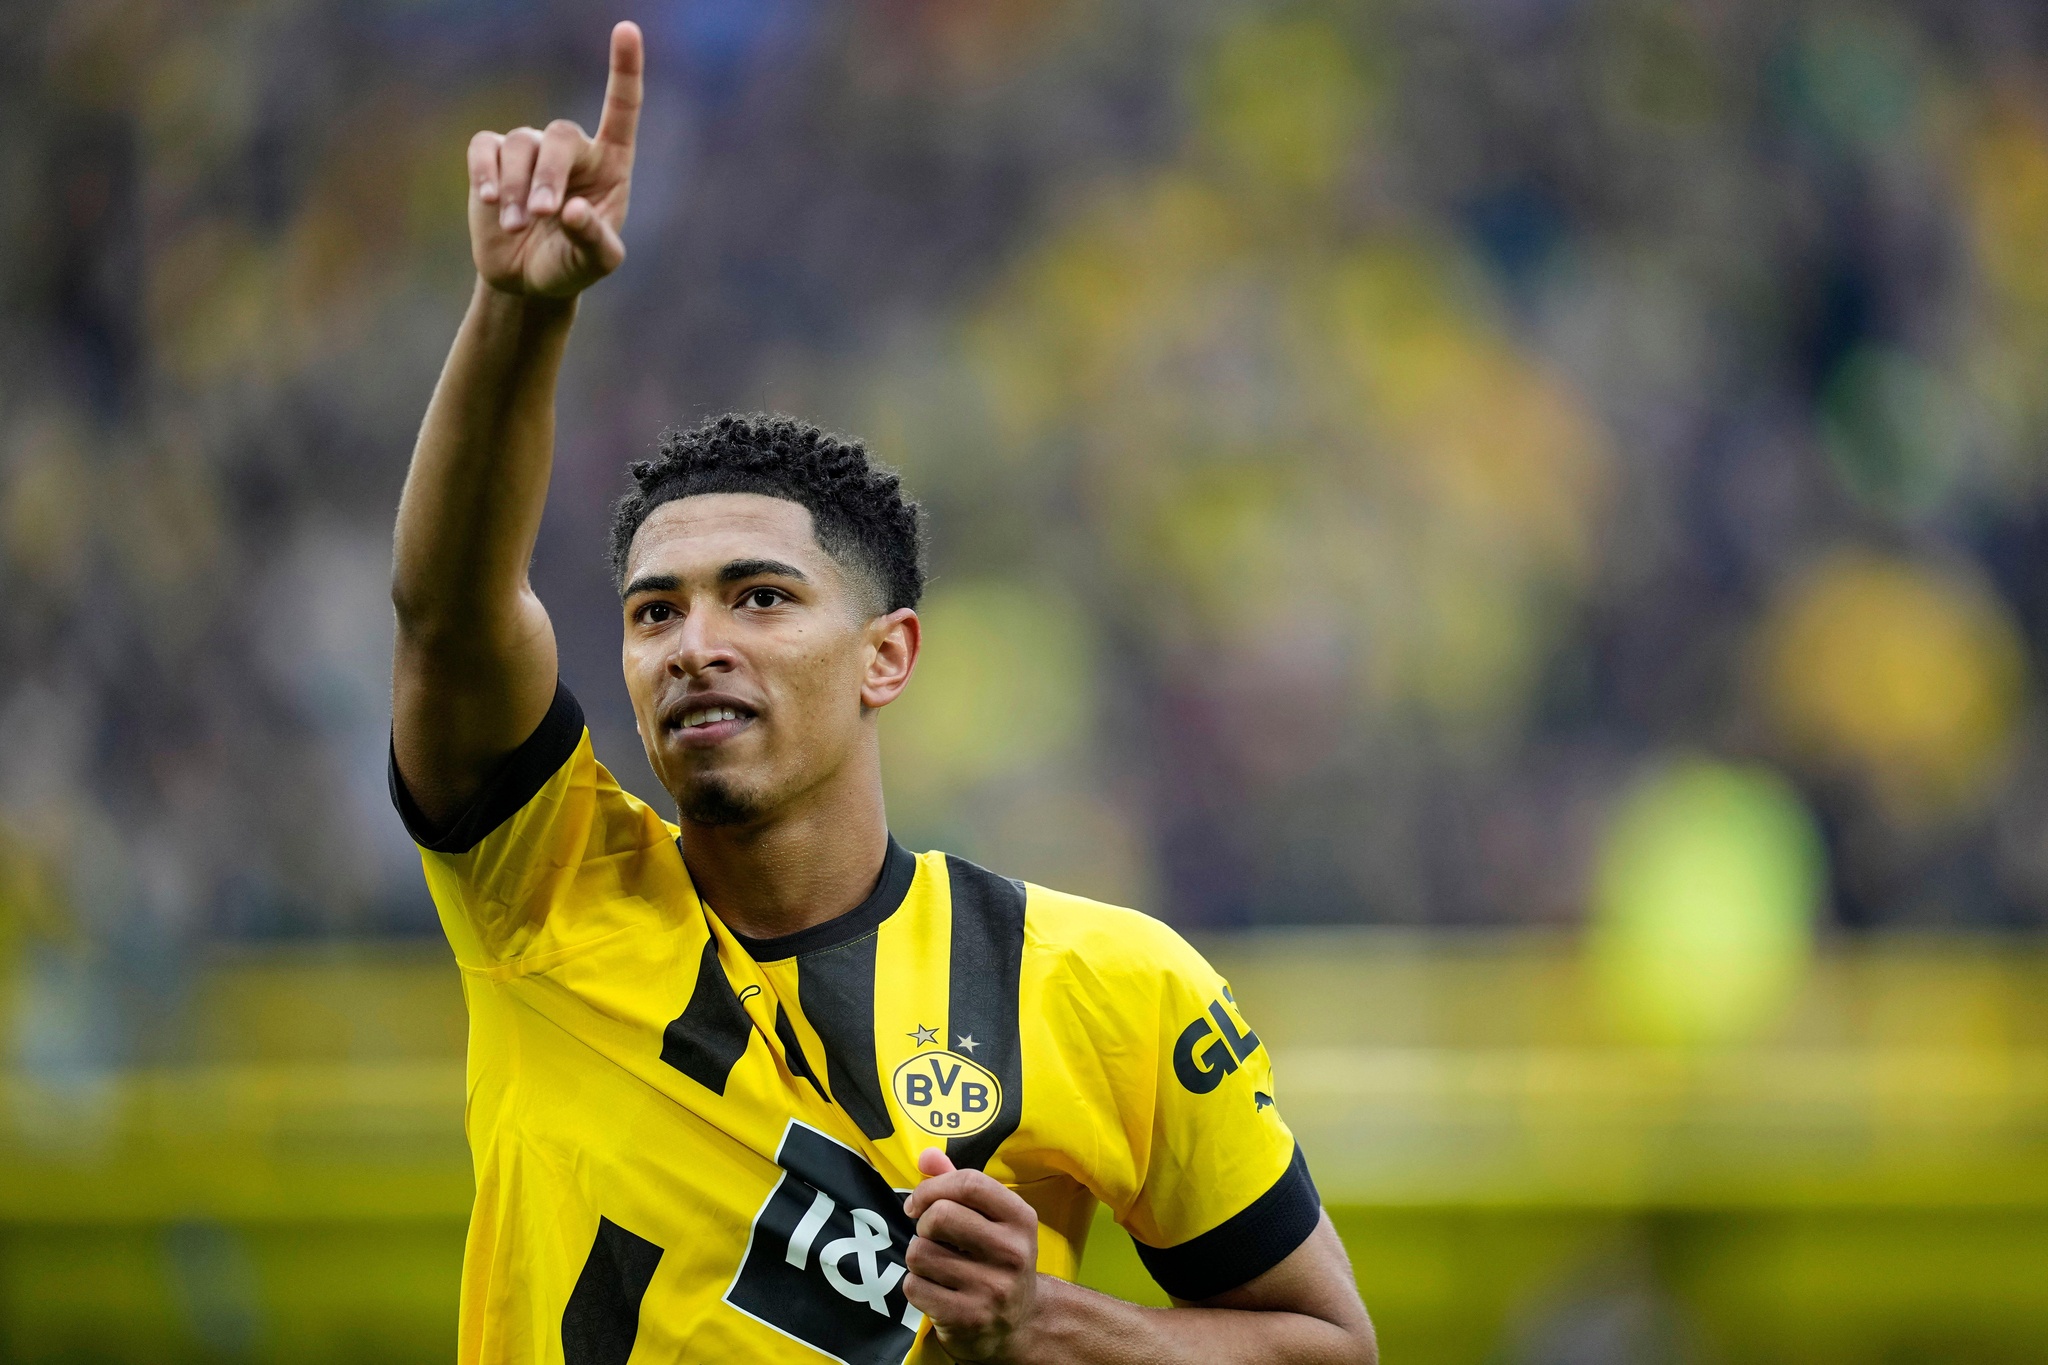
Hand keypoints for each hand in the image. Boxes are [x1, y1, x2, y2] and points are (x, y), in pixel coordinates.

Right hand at [466, 21, 642, 297]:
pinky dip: (485, 173)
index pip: (621, 109)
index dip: (624, 69)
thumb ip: (593, 239)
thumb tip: (571, 209)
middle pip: (560, 135)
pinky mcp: (493, 159)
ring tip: (516, 226)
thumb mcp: (595, 264)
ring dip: (517, 189)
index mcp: (610, 165)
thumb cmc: (572, 266)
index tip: (627, 29)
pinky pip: (485, 149)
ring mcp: (531, 150)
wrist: (528, 282)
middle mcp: (572, 150)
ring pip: (520, 144)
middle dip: (548, 175)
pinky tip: (490, 201)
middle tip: (544, 215)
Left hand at [902, 1148, 1041, 1361]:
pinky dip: (915, 1285)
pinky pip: (914, 1286)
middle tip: (931, 1236)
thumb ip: (958, 1185)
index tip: (918, 1203)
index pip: (970, 1183)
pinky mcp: (969, 1318)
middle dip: (923, 1224)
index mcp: (1021, 1219)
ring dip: (917, 1257)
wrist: (1019, 1324)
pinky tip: (935, 1290)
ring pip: (920, 1253)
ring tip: (936, 1265)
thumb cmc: (995, 1259)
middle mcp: (1012, 1253)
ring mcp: (992, 1288)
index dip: (933, 1187)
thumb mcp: (991, 1220)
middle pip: (940, 1216)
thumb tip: (926, 1156)